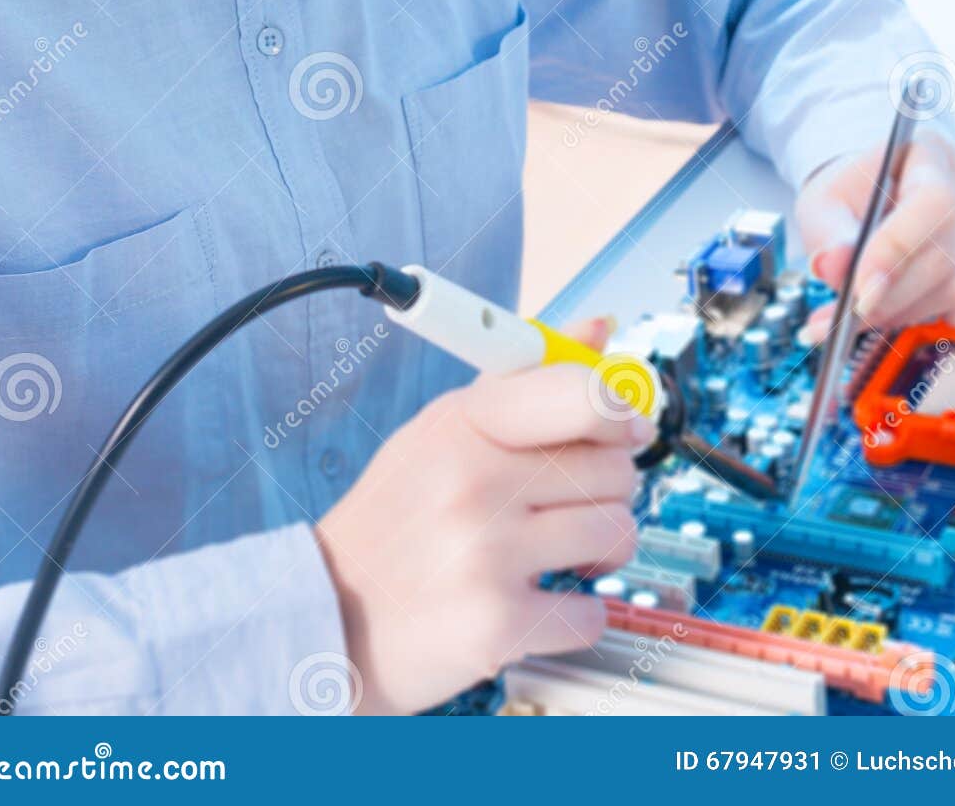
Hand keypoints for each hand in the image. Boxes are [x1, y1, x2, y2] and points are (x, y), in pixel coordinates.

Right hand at [313, 317, 640, 714]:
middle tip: (569, 504)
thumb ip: (522, 382)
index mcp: (464, 422)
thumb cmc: (395, 519)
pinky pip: (593, 612)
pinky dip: (579, 613)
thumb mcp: (441, 431)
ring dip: (602, 552)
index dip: (620, 413)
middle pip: (613, 468)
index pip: (583, 394)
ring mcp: (485, 553)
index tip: (623, 429)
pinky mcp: (496, 624)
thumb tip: (598, 329)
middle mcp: (475, 480)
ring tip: (561, 554)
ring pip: (616, 534)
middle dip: (607, 489)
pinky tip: (541, 601)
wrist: (331, 616)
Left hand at [795, 129, 954, 339]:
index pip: (933, 203)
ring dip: (911, 310)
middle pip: (944, 256)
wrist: (874, 195)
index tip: (860, 292)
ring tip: (874, 305)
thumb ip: (827, 236)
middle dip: (891, 296)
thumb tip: (831, 266)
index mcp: (928, 149)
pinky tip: (925, 310)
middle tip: (850, 314)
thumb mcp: (822, 206)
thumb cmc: (850, 198)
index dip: (897, 252)